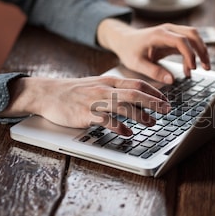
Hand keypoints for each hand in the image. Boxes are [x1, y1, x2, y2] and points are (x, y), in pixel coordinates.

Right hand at [0, 76, 170, 135]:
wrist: (48, 94)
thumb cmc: (75, 92)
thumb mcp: (98, 85)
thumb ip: (117, 90)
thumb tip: (137, 97)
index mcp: (110, 81)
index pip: (137, 83)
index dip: (154, 92)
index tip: (166, 100)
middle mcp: (105, 89)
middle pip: (135, 93)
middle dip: (153, 102)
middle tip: (166, 110)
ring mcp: (95, 101)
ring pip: (123, 105)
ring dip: (140, 115)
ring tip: (151, 123)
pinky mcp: (86, 114)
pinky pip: (106, 120)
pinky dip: (119, 127)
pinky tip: (127, 133)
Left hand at [97, 19, 210, 83]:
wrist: (123, 40)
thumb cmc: (128, 50)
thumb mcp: (137, 64)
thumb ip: (154, 72)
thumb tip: (171, 80)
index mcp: (159, 35)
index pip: (181, 40)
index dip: (189, 54)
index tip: (192, 68)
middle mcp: (168, 29)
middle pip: (192, 34)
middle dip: (202, 50)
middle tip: (206, 67)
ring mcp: (172, 32)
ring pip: (194, 36)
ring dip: (201, 51)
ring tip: (205, 68)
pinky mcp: (173, 38)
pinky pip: (188, 43)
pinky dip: (193, 54)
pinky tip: (189, 70)